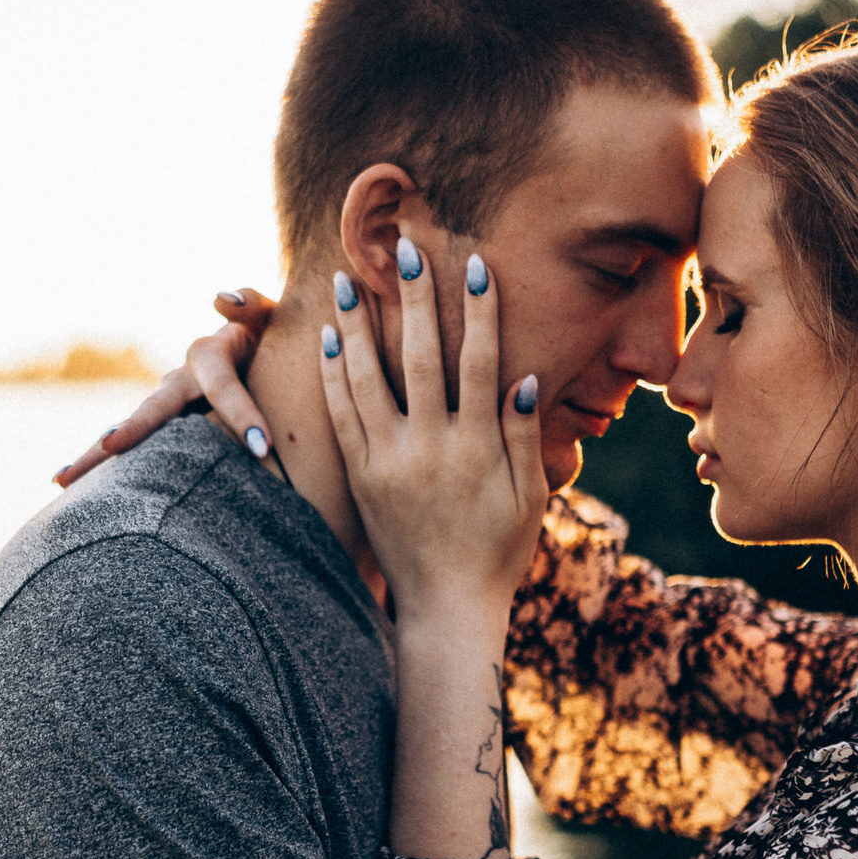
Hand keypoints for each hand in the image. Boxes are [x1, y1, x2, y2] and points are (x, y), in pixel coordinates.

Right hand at [53, 289, 277, 485]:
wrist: (261, 356)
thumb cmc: (272, 339)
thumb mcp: (269, 316)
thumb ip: (252, 305)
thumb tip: (221, 299)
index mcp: (207, 357)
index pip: (221, 386)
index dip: (242, 413)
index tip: (261, 447)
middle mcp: (178, 383)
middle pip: (150, 409)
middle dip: (132, 429)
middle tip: (110, 446)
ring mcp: (165, 409)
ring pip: (128, 432)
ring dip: (96, 455)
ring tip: (64, 479)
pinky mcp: (164, 432)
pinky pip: (135, 452)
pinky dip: (102, 468)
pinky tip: (66, 485)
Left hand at [324, 242, 546, 621]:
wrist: (446, 609)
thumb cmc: (498, 553)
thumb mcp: (529, 499)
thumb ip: (521, 438)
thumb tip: (521, 378)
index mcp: (478, 449)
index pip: (480, 363)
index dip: (479, 312)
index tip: (476, 266)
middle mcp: (431, 449)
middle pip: (419, 358)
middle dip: (414, 299)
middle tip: (407, 249)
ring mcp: (389, 463)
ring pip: (367, 380)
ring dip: (357, 325)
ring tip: (346, 280)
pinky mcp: (360, 478)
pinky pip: (341, 416)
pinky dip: (333, 374)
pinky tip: (327, 340)